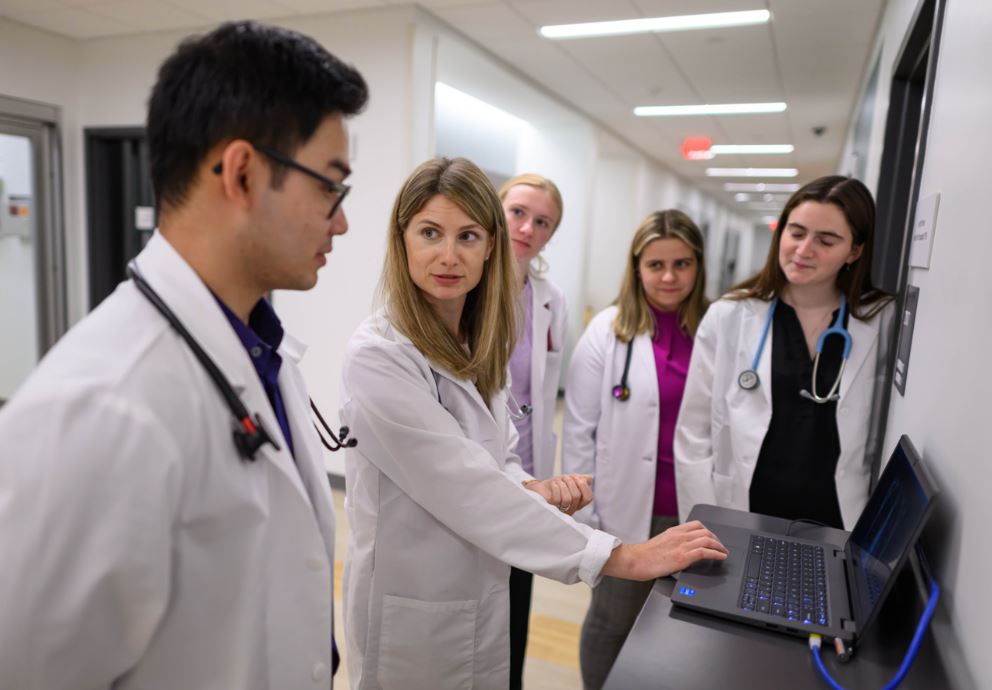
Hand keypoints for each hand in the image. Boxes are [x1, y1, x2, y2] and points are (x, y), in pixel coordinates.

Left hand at [523, 474, 592, 514]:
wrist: (537, 489)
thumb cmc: (553, 486)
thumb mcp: (568, 480)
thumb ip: (579, 479)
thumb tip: (590, 479)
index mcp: (577, 503)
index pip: (588, 498)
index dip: (584, 487)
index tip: (577, 478)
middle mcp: (570, 509)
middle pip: (577, 496)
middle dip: (571, 482)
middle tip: (565, 477)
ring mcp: (560, 510)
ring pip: (568, 498)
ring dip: (563, 485)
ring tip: (558, 480)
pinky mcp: (550, 508)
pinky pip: (557, 498)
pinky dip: (556, 488)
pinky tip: (553, 484)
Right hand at [601, 521, 727, 580]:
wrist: (635, 560)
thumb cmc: (644, 556)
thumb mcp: (660, 544)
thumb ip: (672, 543)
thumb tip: (681, 551)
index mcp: (673, 531)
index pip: (696, 525)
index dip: (708, 531)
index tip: (712, 538)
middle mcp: (679, 535)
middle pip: (705, 531)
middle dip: (717, 539)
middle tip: (721, 547)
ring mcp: (681, 545)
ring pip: (708, 539)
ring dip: (720, 546)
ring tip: (724, 552)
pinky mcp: (683, 556)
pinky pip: (705, 551)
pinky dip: (717, 553)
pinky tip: (721, 557)